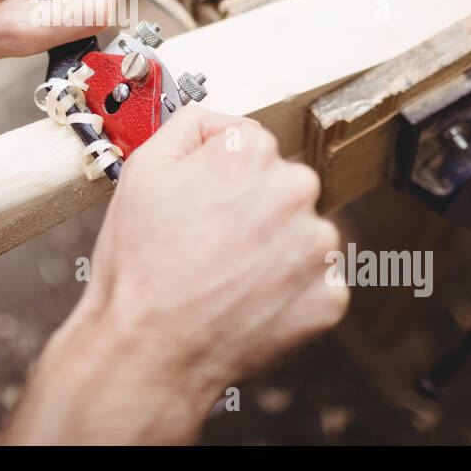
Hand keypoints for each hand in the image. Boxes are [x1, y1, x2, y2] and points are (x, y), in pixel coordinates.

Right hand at [0, 107, 347, 443]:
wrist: (150, 349)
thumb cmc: (141, 267)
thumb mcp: (141, 169)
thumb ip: (186, 126)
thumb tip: (214, 121)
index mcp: (252, 153)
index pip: (249, 143)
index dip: (218, 173)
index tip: (202, 200)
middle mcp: (296, 190)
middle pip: (280, 186)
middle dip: (252, 209)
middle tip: (209, 242)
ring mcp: (318, 247)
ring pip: (301, 235)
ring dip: (273, 250)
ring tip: (225, 276)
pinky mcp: (329, 296)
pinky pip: (314, 283)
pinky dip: (287, 293)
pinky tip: (248, 302)